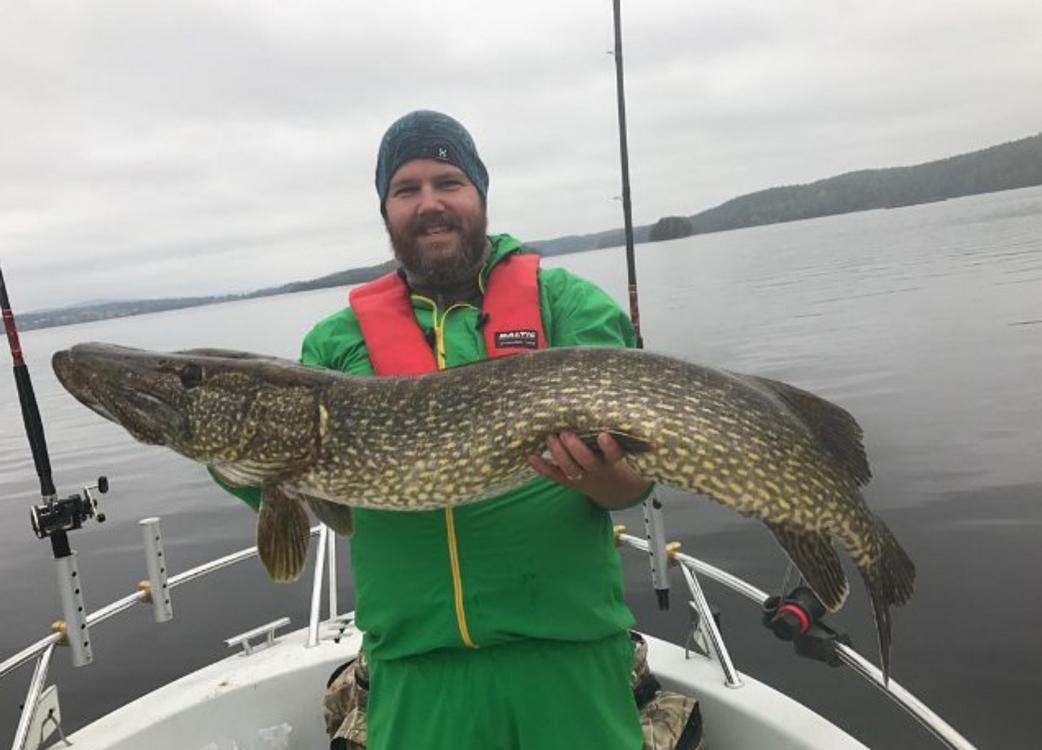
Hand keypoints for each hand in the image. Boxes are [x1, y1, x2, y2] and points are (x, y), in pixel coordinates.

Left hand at [527, 431, 651, 509]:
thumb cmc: (612, 454)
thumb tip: (608, 402)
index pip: (614, 455)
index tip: (603, 435)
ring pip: (569, 468)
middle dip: (575, 448)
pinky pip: (553, 475)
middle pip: (587, 462)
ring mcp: (582, 477)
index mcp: (613, 460)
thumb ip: (613, 430)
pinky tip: (531, 456)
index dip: (609, 447)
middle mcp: (597, 469)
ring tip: (551, 437)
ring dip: (558, 453)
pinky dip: (541, 467)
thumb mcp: (620, 446)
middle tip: (566, 433)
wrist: (611, 486)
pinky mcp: (568, 481)